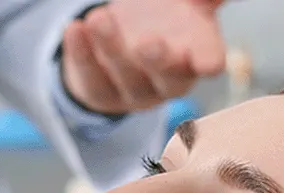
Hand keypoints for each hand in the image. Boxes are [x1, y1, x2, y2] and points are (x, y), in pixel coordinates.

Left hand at [60, 0, 228, 114]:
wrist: (121, 39)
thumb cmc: (164, 21)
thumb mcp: (186, 5)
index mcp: (196, 57)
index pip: (208, 63)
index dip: (207, 62)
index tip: (207, 62)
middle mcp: (168, 80)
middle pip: (167, 79)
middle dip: (158, 62)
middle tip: (149, 43)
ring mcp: (134, 91)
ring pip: (126, 78)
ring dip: (112, 48)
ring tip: (99, 19)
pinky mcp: (101, 93)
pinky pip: (91, 78)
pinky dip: (81, 53)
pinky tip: (75, 29)